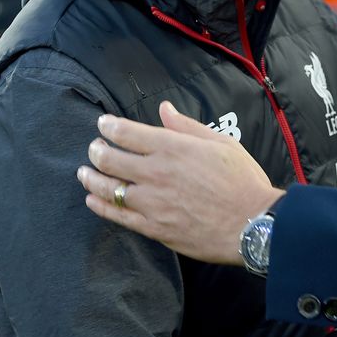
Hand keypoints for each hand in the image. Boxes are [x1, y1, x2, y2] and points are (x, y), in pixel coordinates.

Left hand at [77, 101, 282, 263]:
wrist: (252, 224)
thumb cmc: (243, 181)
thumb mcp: (222, 143)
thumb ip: (187, 126)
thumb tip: (164, 109)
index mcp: (173, 147)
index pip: (127, 132)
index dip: (109, 126)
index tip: (103, 124)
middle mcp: (156, 172)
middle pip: (110, 158)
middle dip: (96, 150)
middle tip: (94, 148)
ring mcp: (152, 201)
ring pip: (107, 187)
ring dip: (91, 177)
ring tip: (84, 172)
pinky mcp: (153, 227)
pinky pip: (117, 215)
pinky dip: (100, 206)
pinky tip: (93, 200)